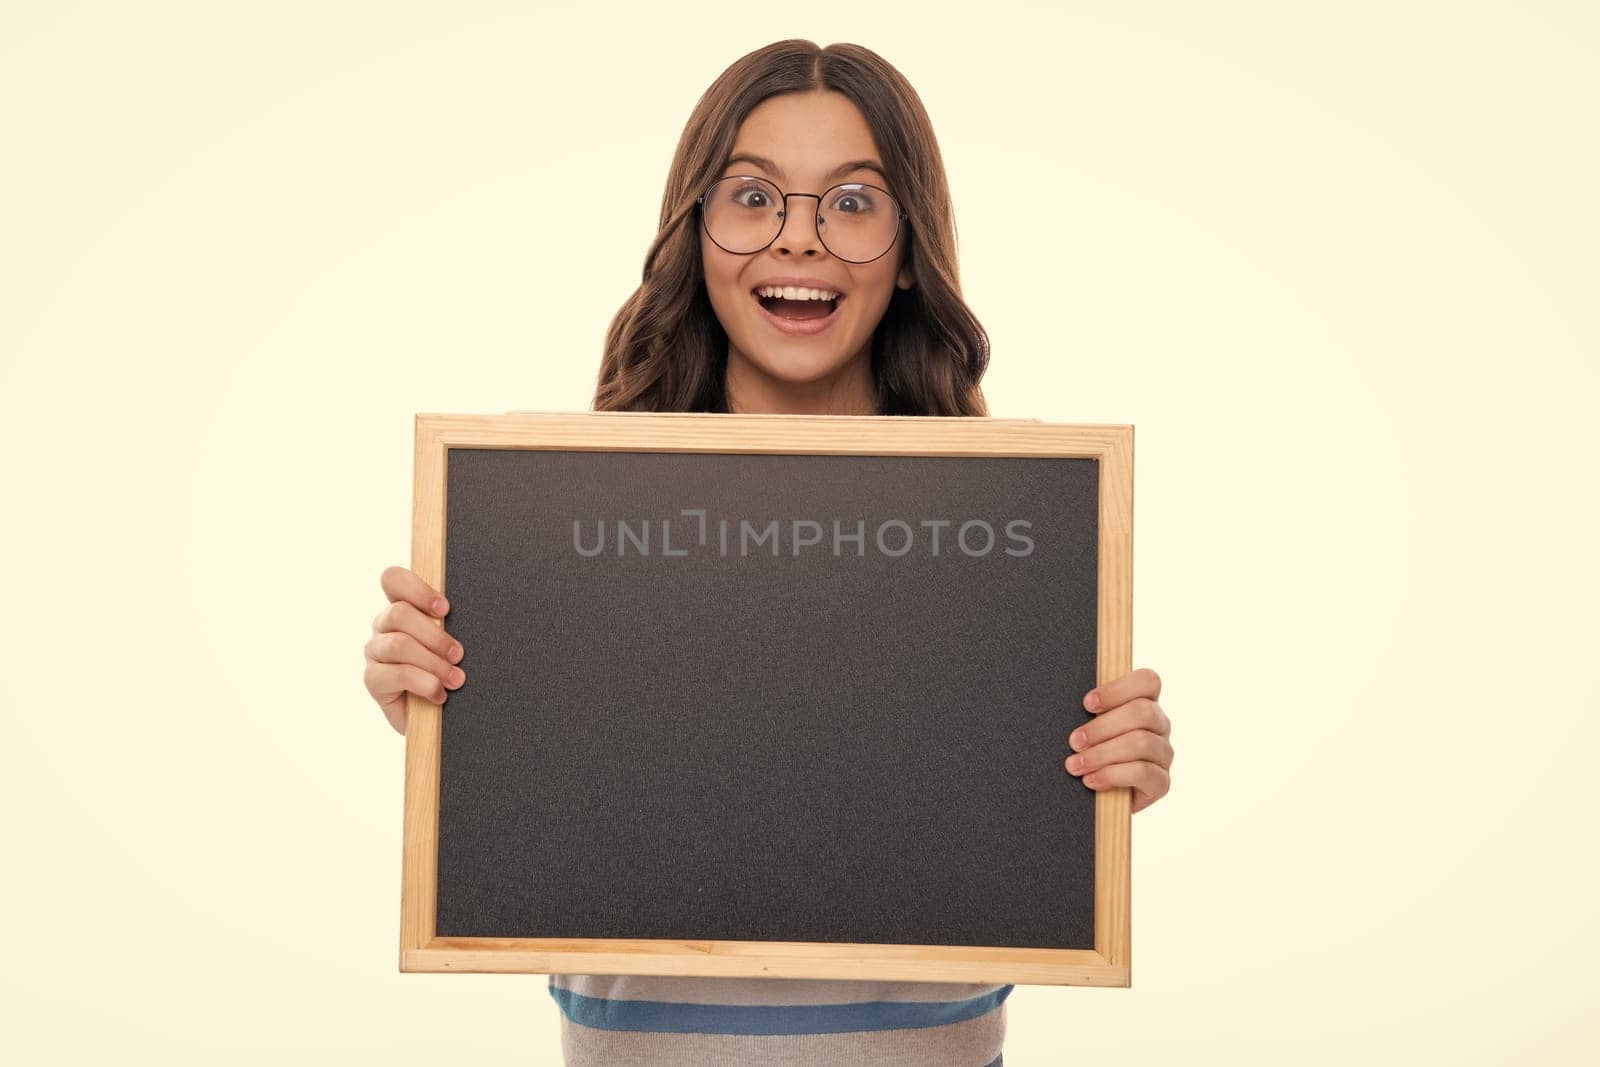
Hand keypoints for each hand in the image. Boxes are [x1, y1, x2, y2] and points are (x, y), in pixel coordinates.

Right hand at [363, 565, 466, 735]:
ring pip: (399, 644)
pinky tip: (439, 695)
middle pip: (399, 613)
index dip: (417, 589)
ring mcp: (375, 652)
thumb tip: (477, 613)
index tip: (445, 609)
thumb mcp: (451, 645)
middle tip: (459, 655)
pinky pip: (396, 674)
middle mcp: (383, 626)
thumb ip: (450, 626)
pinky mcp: (372, 679)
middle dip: (435, 636)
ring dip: (433, 663)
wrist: (435, 719)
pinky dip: (424, 684)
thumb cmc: (447, 672)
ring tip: (456, 680)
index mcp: (402, 607)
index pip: (392, 579)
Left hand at [1064, 667, 1172, 813]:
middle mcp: (1160, 726)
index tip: (1087, 703)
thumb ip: (1091, 712)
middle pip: (1142, 712)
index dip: (1118, 689)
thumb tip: (1071, 700)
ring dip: (1102, 754)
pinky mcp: (1161, 782)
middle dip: (1101, 727)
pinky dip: (1111, 775)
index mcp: (1145, 703)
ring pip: (1141, 743)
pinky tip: (1092, 780)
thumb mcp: (1089, 729)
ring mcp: (1163, 754)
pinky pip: (1142, 772)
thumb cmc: (1090, 753)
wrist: (1097, 800)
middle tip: (1074, 742)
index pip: (1148, 681)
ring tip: (1076, 765)